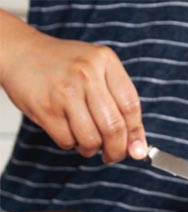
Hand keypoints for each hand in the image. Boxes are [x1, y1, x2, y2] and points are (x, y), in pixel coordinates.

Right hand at [0, 11, 146, 162]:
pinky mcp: (46, 109)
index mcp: (105, 61)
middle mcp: (87, 74)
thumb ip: (120, 105)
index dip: (136, 134)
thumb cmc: (64, 67)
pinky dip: (71, 144)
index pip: (131, 107)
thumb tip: (138, 148)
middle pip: (114, 128)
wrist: (21, 53)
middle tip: (113, 155)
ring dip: (92, 149)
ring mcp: (65, 91)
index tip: (136, 149)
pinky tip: (68, 130)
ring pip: (91, 140)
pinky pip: (68, 142)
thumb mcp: (98, 72)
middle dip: (117, 150)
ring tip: (87, 140)